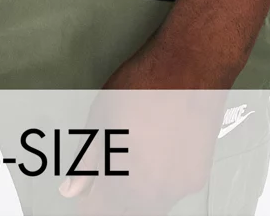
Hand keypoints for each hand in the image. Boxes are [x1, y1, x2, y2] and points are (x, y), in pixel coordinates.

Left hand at [57, 37, 236, 212]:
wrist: (191, 68)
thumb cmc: (142, 86)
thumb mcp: (101, 117)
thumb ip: (86, 160)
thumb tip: (71, 190)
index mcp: (122, 181)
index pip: (97, 211)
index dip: (89, 200)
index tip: (87, 188)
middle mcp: (153, 196)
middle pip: (126, 211)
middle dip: (112, 197)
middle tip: (108, 168)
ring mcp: (179, 190)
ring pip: (151, 205)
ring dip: (137, 191)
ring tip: (135, 152)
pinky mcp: (198, 178)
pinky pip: (173, 191)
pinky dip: (162, 180)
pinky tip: (160, 150)